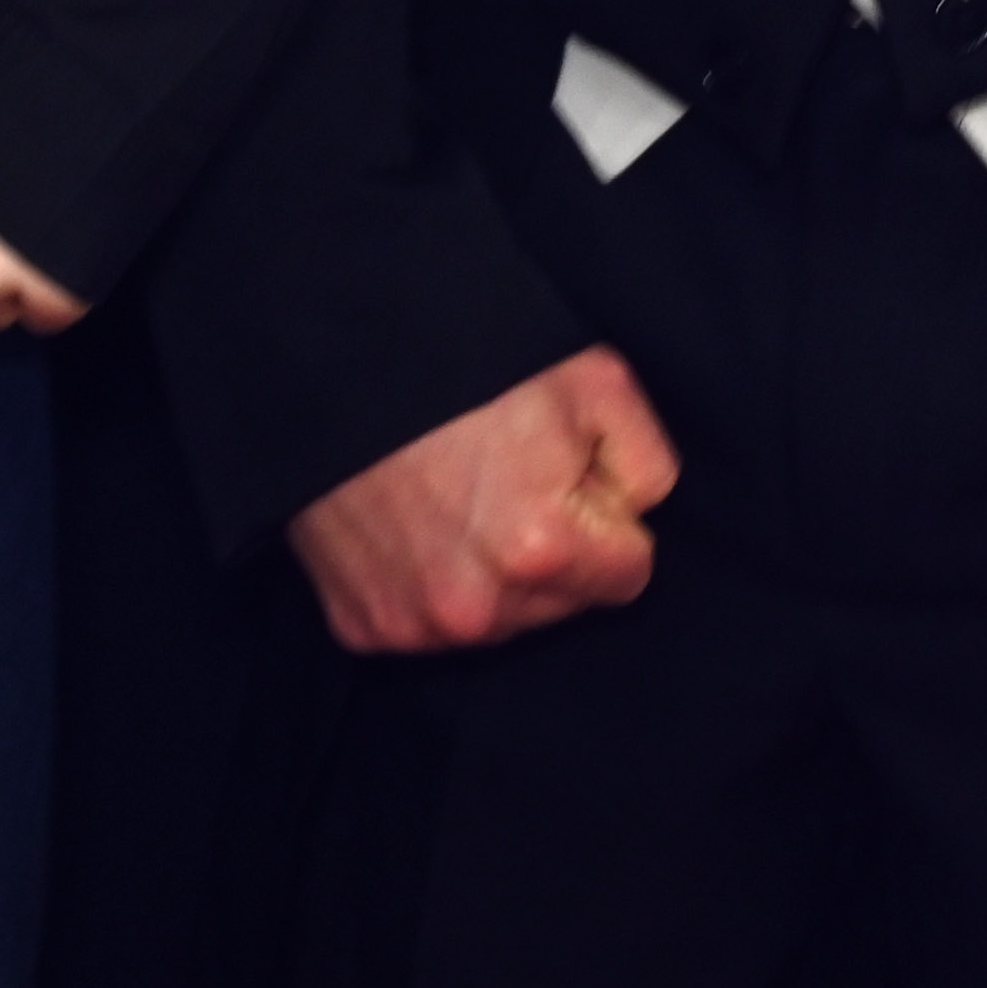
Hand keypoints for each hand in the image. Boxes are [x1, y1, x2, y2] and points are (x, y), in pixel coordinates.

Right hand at [287, 346, 681, 651]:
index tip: (569, 474)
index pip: (630, 573)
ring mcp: (413, 625)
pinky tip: (415, 525)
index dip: (608, 517)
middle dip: (554, 551)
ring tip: (457, 497)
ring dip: (493, 577)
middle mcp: (477, 609)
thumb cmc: (470, 364)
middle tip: (507, 477)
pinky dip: (430, 585)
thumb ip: (646, 465)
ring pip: (500, 621)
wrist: (339, 360)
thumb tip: (636, 516)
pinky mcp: (363, 627)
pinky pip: (431, 626)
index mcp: (542, 553)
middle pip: (562, 602)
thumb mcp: (595, 381)